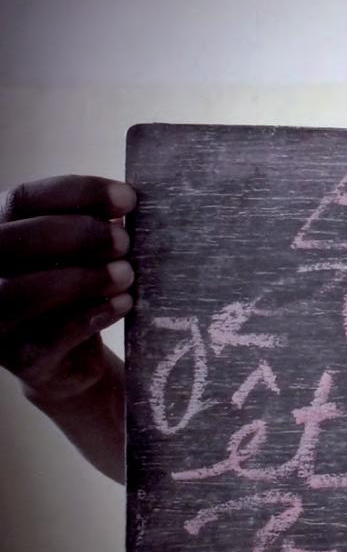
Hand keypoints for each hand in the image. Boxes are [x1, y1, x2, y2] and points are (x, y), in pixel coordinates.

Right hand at [0, 175, 135, 403]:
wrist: (71, 358)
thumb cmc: (77, 290)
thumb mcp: (82, 253)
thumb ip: (94, 226)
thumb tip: (120, 207)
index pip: (24, 199)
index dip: (78, 193)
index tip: (127, 198)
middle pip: (14, 242)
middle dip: (78, 236)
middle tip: (124, 240)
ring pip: (23, 291)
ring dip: (83, 278)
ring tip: (125, 273)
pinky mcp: (19, 357)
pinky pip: (51, 334)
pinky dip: (91, 315)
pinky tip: (122, 303)